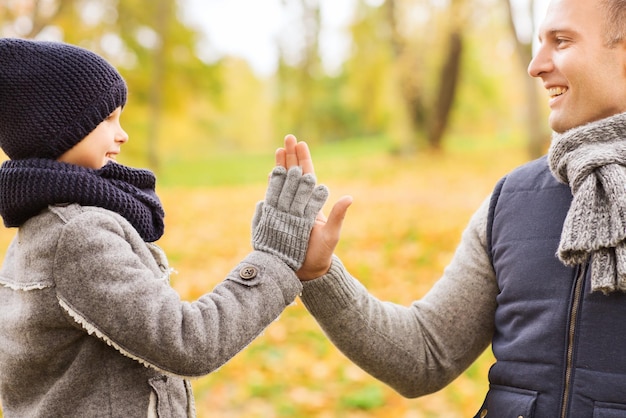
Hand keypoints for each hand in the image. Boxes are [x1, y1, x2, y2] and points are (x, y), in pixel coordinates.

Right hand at [251, 137, 328, 270]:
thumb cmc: (322, 253)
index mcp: (313, 202)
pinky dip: (272, 183)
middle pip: (295, 173)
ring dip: (281, 165)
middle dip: (291, 155)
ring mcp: (288, 208)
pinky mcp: (277, 216)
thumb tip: (349, 197)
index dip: (304, 160)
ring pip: (283, 181)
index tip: (301, 143)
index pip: (308, 175)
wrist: (306, 270)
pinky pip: (273, 196)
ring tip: (278, 148)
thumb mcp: (331, 234)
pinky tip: (270, 172)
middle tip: (288, 137)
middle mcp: (300, 202)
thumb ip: (338, 215)